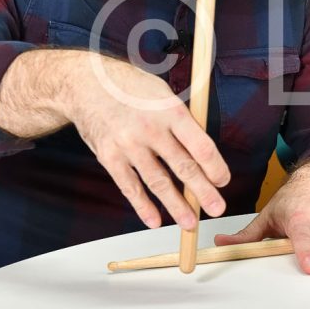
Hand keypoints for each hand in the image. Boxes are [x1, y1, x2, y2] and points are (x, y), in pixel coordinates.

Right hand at [0, 50, 229, 231]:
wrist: (86, 85)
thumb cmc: (131, 88)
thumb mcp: (163, 94)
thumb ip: (182, 121)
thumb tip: (203, 151)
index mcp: (171, 111)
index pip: (200, 145)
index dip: (215, 167)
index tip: (223, 181)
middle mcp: (151, 129)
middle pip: (183, 167)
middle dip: (203, 192)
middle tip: (217, 209)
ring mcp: (128, 145)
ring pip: (157, 182)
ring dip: (176, 206)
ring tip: (190, 223)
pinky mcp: (109, 157)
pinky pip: (129, 187)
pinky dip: (142, 206)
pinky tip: (155, 220)